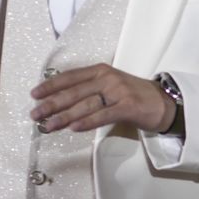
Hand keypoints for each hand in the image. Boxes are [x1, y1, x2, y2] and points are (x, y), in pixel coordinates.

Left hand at [30, 63, 174, 133]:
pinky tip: (73, 128)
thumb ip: (89, 89)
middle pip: (74, 91)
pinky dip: (87, 122)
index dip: (51, 85)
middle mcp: (108, 78)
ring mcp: (119, 92)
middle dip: (52, 103)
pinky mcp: (128, 107)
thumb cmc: (134, 96)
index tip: (34, 95)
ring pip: (85, 105)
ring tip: (48, 126)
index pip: (71, 76)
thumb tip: (60, 103)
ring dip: (64, 116)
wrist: (164, 102)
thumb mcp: (110, 85)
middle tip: (35, 114)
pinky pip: (103, 115)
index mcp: (101, 70)